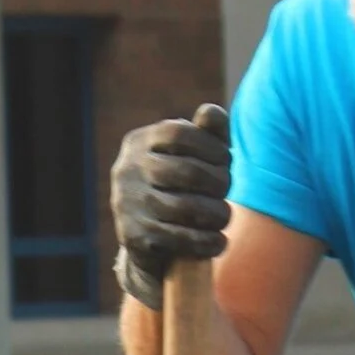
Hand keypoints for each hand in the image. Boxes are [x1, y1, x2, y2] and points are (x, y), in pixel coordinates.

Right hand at [111, 103, 230, 309]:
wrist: (146, 239)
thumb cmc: (178, 185)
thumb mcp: (193, 153)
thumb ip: (208, 131)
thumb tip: (210, 113)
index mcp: (139, 142)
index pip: (179, 133)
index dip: (211, 145)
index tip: (226, 159)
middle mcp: (126, 170)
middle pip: (186, 171)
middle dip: (218, 181)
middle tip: (228, 190)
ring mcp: (126, 204)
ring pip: (184, 207)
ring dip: (215, 214)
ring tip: (225, 217)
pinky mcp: (132, 237)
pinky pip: (177, 238)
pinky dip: (204, 241)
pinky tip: (219, 241)